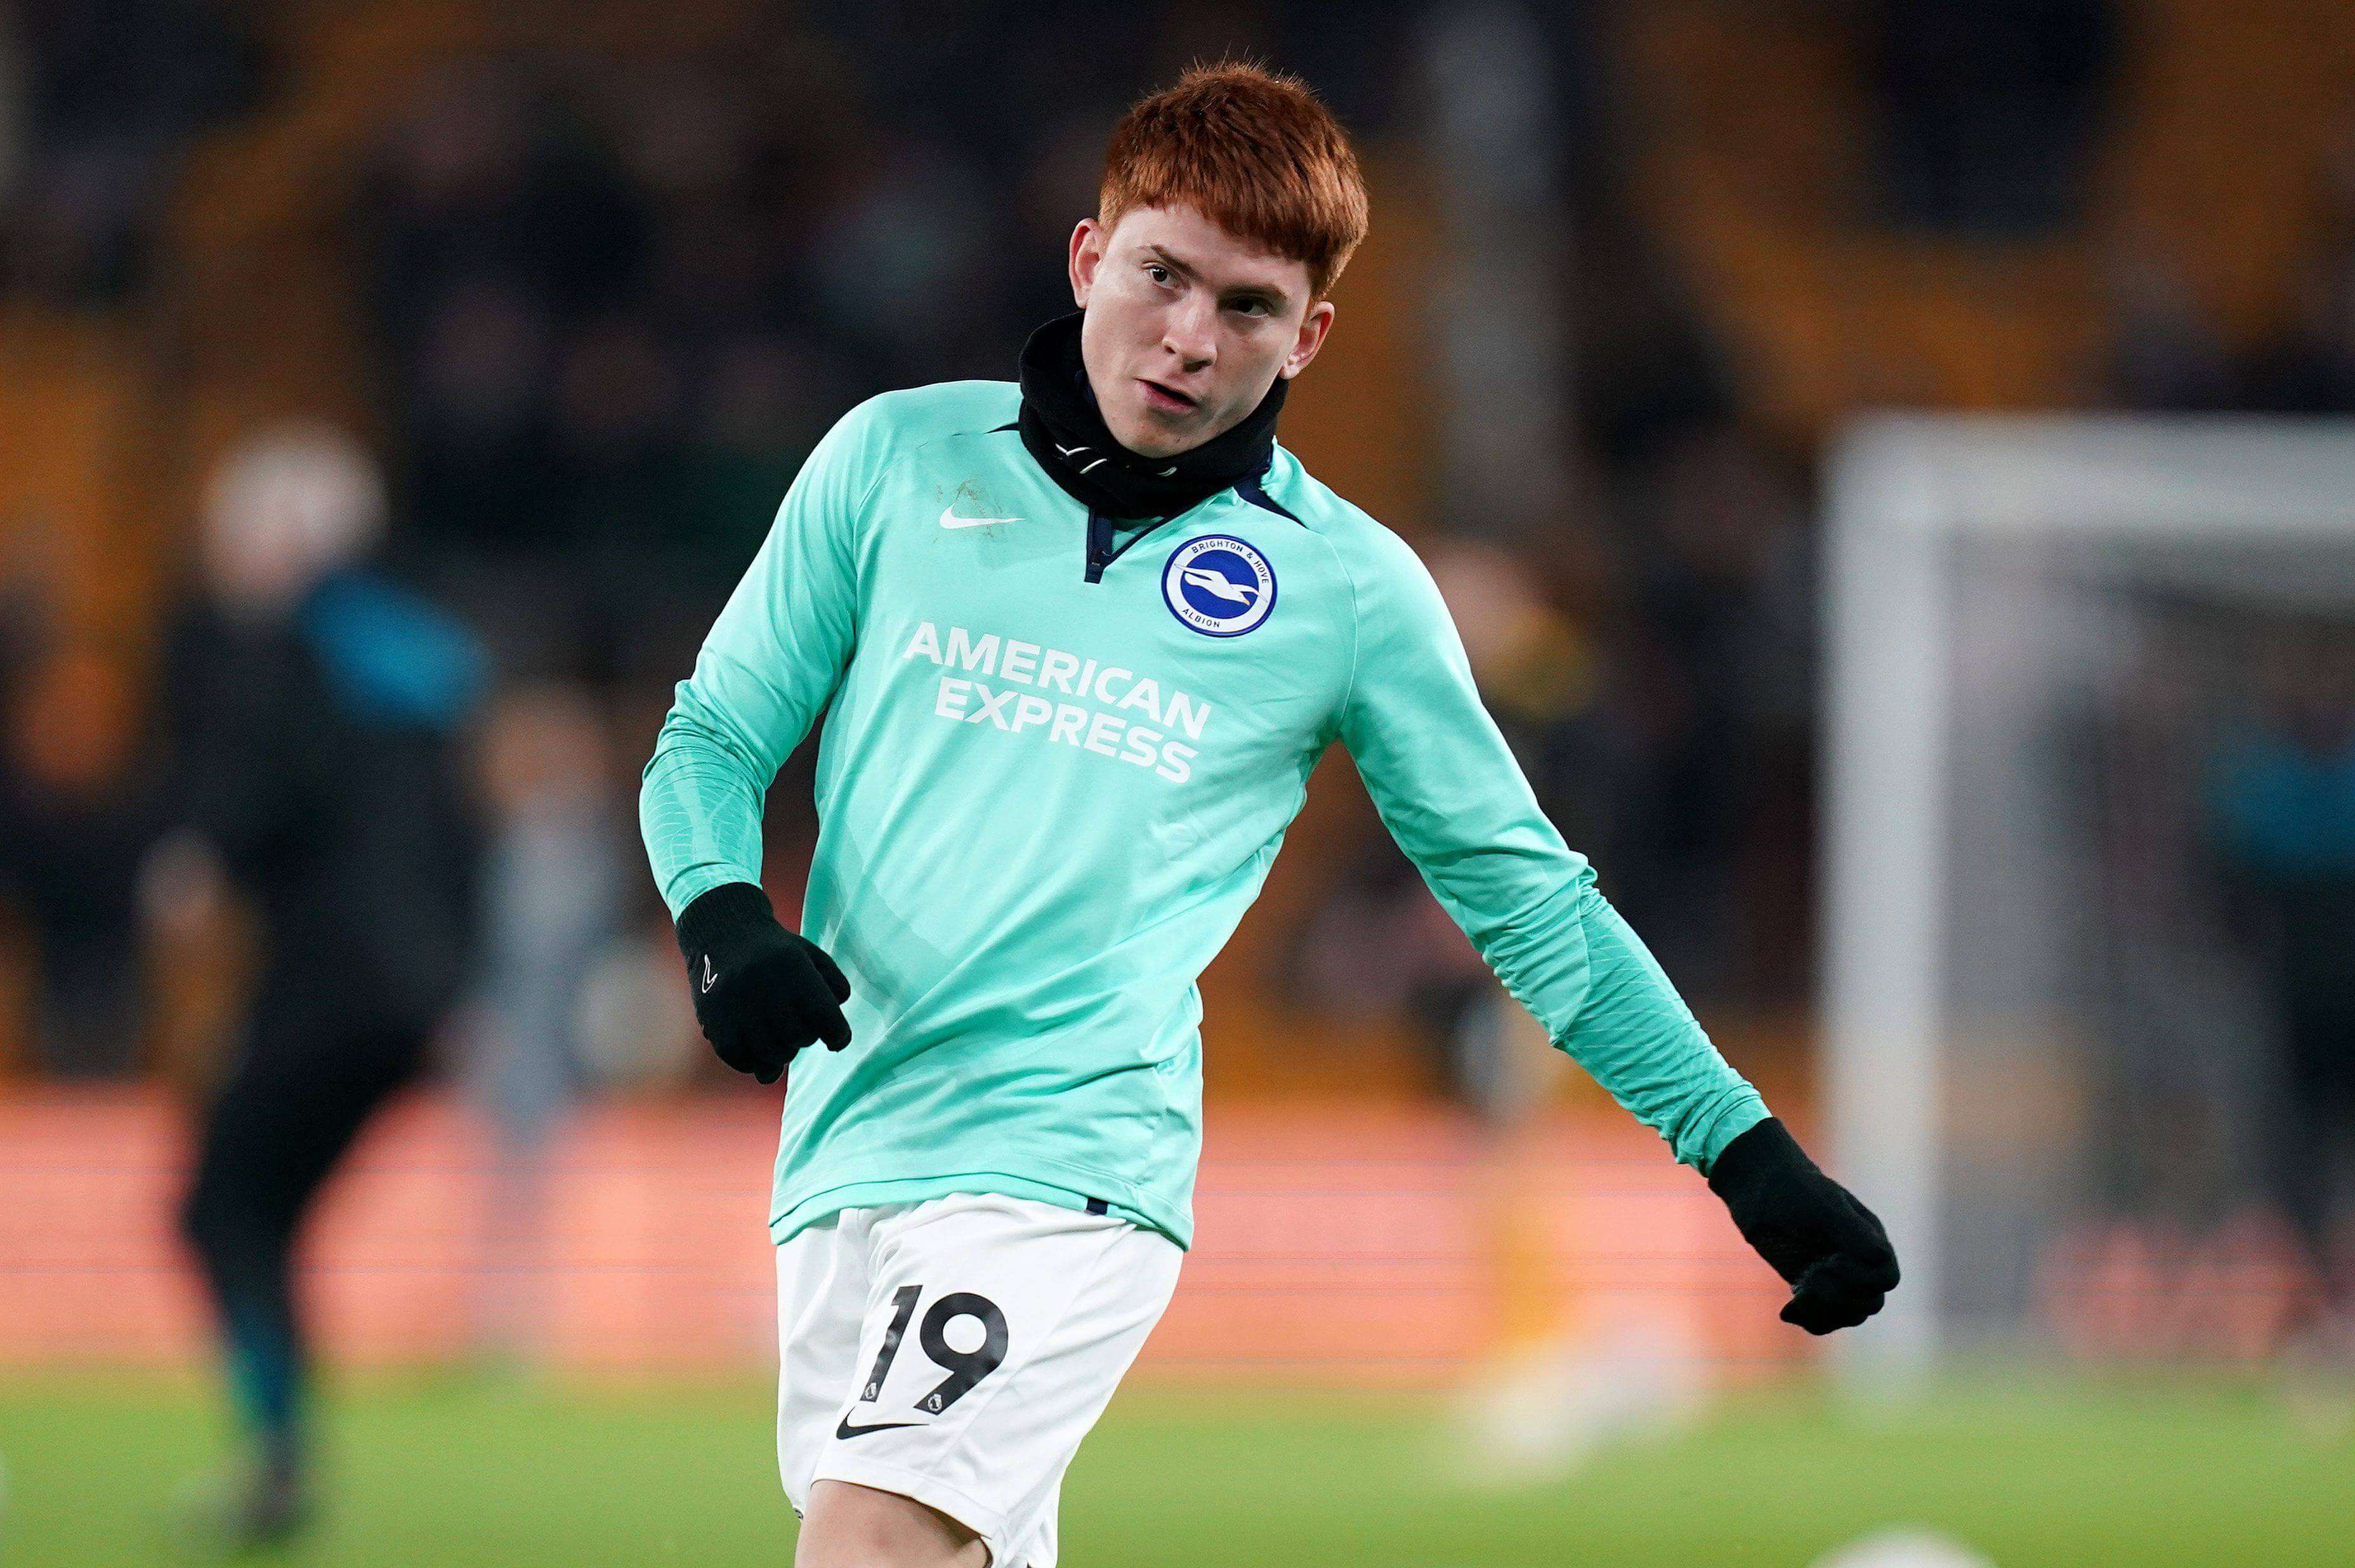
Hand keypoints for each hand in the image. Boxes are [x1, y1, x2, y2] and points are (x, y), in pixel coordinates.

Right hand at [674, 883, 851, 1083]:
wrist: (722, 931)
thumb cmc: (776, 950)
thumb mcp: (812, 956)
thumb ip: (834, 989)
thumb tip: (836, 1043)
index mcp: (794, 966)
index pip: (826, 1017)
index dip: (838, 1035)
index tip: (836, 1038)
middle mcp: (765, 985)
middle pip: (801, 1037)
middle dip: (805, 1037)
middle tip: (797, 1026)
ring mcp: (737, 1003)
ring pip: (772, 1053)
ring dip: (782, 1053)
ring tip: (779, 1040)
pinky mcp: (713, 1018)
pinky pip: (740, 1058)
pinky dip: (753, 1063)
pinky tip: (757, 1053)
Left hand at [1708, 1118, 1898, 1333]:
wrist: (1757, 1185)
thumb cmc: (1792, 1188)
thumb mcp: (1822, 1205)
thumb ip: (1850, 1230)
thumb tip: (1879, 1256)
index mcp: (1868, 1238)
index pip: (1886, 1278)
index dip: (1863, 1280)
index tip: (1832, 1261)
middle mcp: (1856, 1259)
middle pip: (1870, 1303)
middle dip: (1841, 1298)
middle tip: (1811, 1278)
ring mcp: (1835, 1274)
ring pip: (1849, 1315)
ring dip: (1825, 1313)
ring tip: (1798, 1298)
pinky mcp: (1810, 1285)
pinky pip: (1823, 1318)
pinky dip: (1809, 1320)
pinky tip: (1787, 1310)